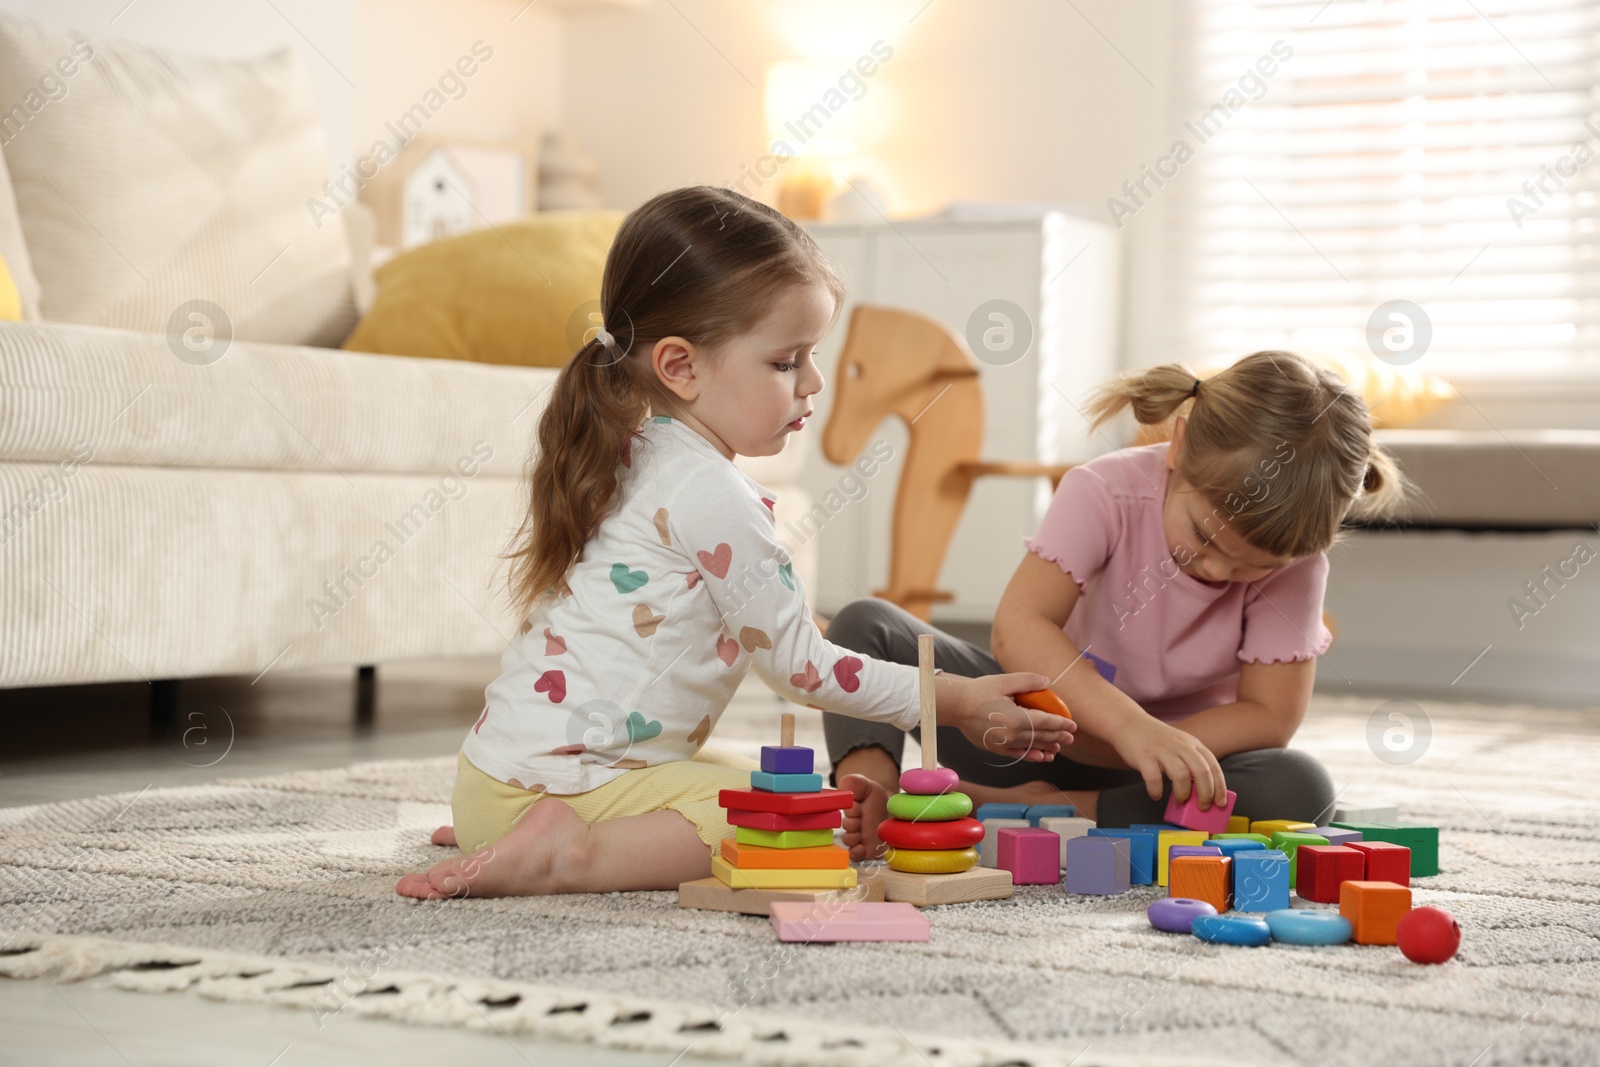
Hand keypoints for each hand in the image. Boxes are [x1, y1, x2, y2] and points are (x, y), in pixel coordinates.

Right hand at [939, 673, 1075, 763]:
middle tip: (1071, 737)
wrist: (955, 706)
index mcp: (1016, 719)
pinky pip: (1018, 754)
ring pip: (1032, 747)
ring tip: (1059, 748)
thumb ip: (1028, 681)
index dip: (1061, 724)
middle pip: (1041, 736)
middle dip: (1058, 736)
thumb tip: (1048, 682)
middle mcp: (1012, 735)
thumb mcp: (1004, 681)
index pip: (1045, 722)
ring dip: (1047, 748)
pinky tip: (1040, 756)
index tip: (1073, 725)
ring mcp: (1004, 744)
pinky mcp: (996, 748)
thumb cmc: (978, 692)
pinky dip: (1031, 756)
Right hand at [1113, 715, 1226, 805]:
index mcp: (1192, 744)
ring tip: (1179, 801)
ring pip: (1181, 775)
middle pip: (1201, 771)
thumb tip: (1201, 793)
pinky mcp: (1144, 756)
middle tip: (1202, 807)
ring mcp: (1162, 750)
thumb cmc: (1156, 740)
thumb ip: (1191, 763)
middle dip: (1205, 793)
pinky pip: (1154, 778)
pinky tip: (1156, 794)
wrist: (1129, 722)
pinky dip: (1156, 791)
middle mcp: (1180, 745)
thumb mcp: (1179, 745)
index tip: (1220, 803)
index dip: (1220, 787)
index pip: (1213, 766)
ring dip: (1183, 793)